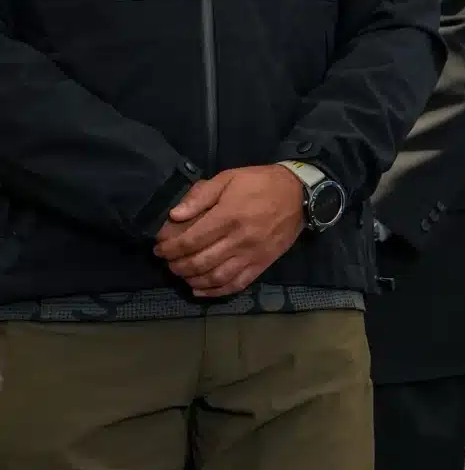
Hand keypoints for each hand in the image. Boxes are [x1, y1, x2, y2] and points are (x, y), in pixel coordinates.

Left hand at [155, 165, 306, 298]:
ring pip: (216, 277)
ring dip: (192, 279)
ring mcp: (252, 254)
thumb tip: (175, 215)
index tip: (159, 248)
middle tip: (167, 262)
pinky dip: (215, 291)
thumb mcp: (229, 178)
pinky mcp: (263, 264)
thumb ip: (201, 195)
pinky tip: (200, 289)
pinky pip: (237, 284)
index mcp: (229, 216)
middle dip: (176, 265)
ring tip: (181, 274)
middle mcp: (239, 239)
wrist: (300, 194)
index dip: (170, 248)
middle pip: (199, 262)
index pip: (190, 241)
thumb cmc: (261, 183)